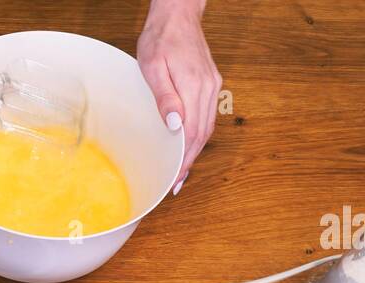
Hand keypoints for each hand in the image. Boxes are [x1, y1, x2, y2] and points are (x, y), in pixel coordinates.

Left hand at [137, 0, 220, 192]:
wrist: (178, 15)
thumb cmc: (160, 39)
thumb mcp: (152, 66)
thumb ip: (165, 97)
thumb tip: (176, 126)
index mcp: (193, 86)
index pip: (191, 133)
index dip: (183, 159)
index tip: (174, 177)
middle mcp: (208, 88)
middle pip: (201, 135)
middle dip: (189, 161)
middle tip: (176, 183)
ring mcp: (212, 86)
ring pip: (207, 127)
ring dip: (195, 151)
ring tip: (182, 172)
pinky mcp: (210, 83)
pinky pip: (207, 116)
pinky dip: (199, 135)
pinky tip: (188, 145)